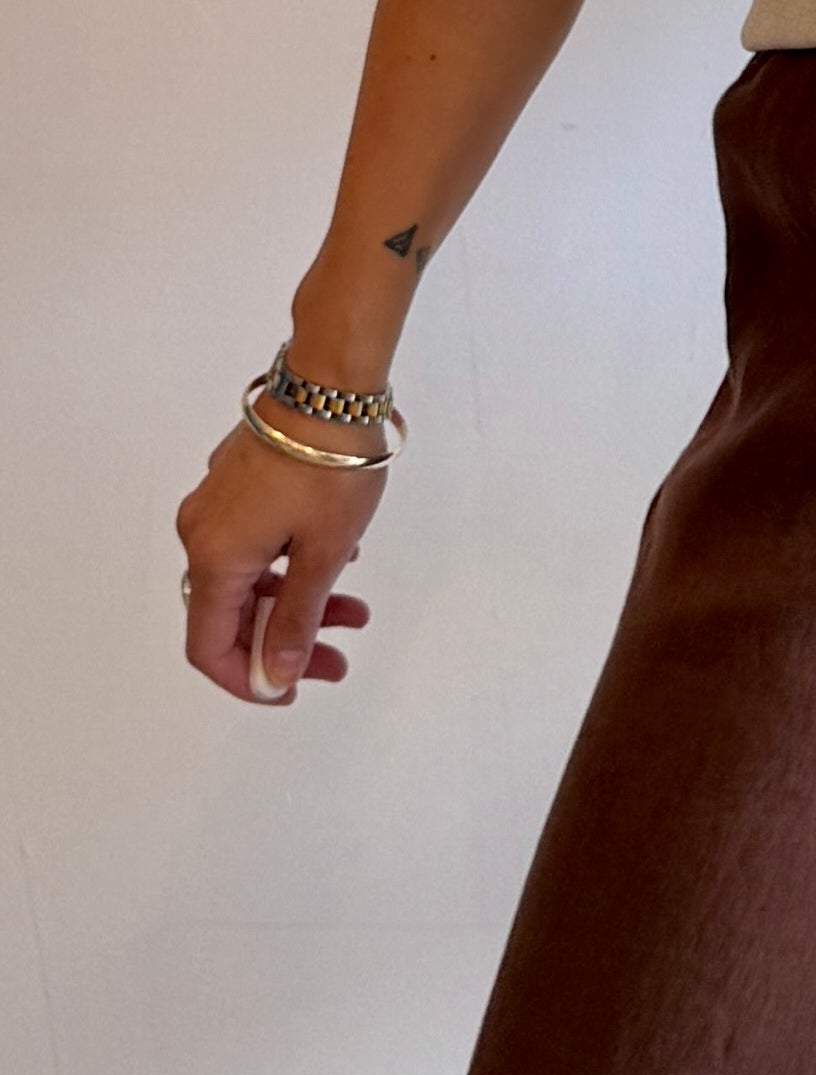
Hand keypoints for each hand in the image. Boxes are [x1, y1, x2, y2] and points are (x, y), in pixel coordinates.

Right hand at [174, 411, 383, 703]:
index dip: (246, 678)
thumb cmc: (329, 463)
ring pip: (251, 574)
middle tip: (337, 652)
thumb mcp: (323, 553)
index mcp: (214, 557)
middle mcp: (202, 531)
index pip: (209, 646)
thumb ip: (297, 618)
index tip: (289, 689)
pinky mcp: (239, 479)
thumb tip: (275, 673)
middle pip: (233, 611)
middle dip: (286, 639)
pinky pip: (256, 539)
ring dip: (298, 597)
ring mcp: (218, 502)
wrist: (331, 384)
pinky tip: (338, 555)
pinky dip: (291, 560)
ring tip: (353, 606)